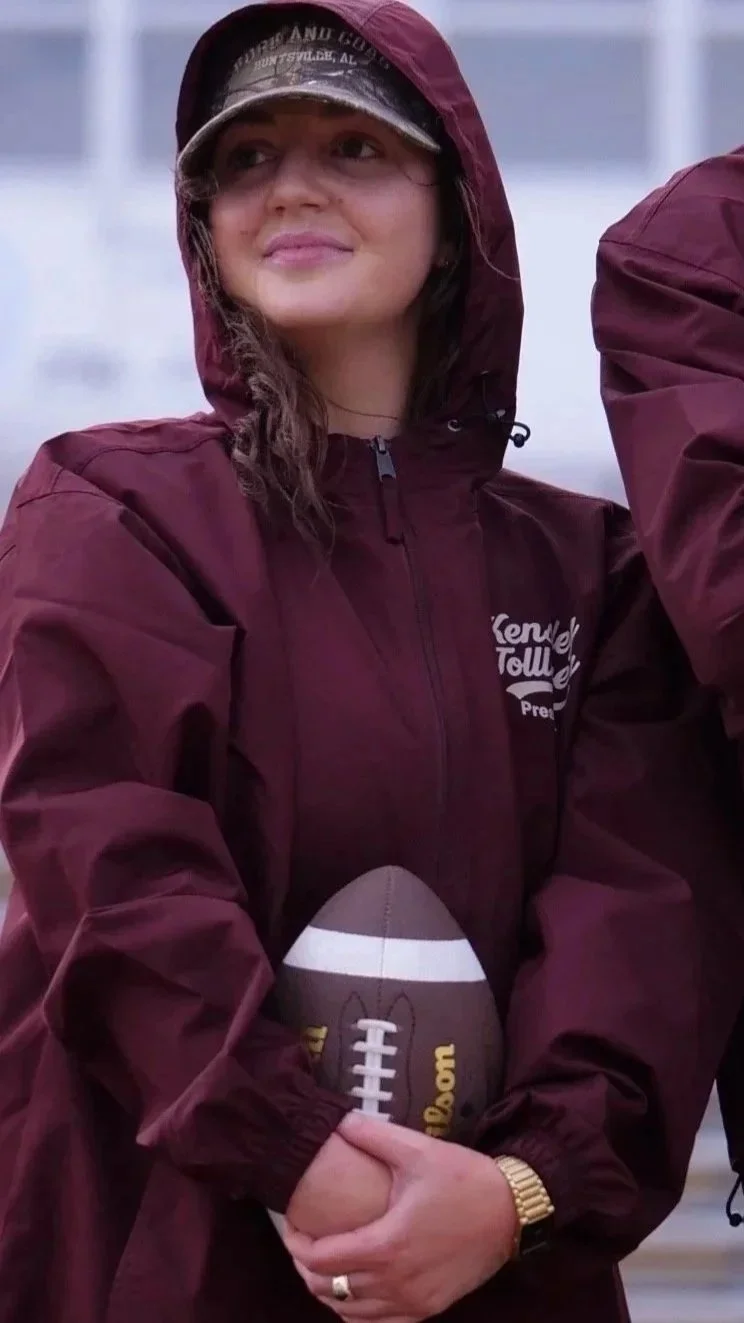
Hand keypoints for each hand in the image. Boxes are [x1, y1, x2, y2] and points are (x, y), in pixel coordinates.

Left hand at [283, 1112, 518, 1321]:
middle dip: (307, 1269)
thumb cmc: (463, 1179)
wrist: (513, 1211)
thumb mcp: (417, 1150)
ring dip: (330, 1292)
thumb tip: (338, 1119)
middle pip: (329, 1291)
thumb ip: (372, 1136)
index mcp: (387, 1246)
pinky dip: (358, 1313)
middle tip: (302, 1241)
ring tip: (324, 1264)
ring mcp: (413, 1303)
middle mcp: (396, 1283)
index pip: (322, 1260)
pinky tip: (356, 1290)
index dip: (296, 1245)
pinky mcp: (430, 1310)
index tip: (290, 1224)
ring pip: (351, 1314)